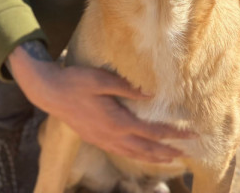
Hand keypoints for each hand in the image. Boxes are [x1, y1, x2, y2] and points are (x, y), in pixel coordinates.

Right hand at [8, 42, 195, 162]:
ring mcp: (102, 140)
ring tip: (170, 160)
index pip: (152, 132)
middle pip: (146, 149)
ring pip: (133, 154)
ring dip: (153, 158)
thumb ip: (127, 89)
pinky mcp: (95, 139)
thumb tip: (149, 95)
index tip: (190, 135)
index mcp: (116, 121)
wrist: (50, 92)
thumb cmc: (76, 82)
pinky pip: (121, 152)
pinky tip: (140, 154)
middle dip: (168, 152)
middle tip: (188, 155)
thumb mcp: (102, 79)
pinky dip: (136, 156)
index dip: (173, 135)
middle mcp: (111, 135)